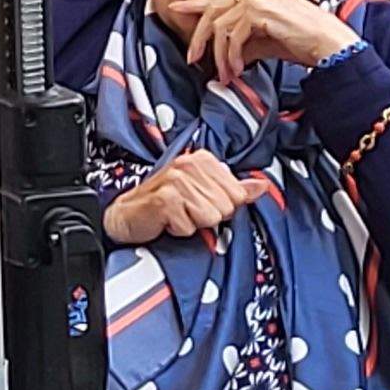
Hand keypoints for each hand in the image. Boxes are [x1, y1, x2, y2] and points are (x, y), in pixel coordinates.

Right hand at [104, 147, 256, 245]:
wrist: (127, 215)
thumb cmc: (165, 203)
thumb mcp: (204, 192)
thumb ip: (235, 189)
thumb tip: (262, 186)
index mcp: (203, 159)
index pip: (238, 194)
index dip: (222, 206)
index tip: (201, 203)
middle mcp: (189, 165)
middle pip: (226, 207)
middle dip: (208, 216)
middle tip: (187, 211)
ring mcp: (176, 181)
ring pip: (211, 217)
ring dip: (193, 224)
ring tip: (177, 216)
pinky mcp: (165, 199)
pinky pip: (190, 227)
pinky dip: (179, 230)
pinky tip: (167, 222)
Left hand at [158, 0, 361, 86]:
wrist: (330, 45)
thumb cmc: (305, 42)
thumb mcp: (266, 41)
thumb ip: (243, 42)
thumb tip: (224, 54)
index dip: (194, 4)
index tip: (175, 9)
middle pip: (213, 9)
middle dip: (199, 37)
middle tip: (193, 57)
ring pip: (220, 26)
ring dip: (219, 55)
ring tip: (225, 73)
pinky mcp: (260, 10)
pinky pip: (233, 35)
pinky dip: (231, 56)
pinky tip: (236, 69)